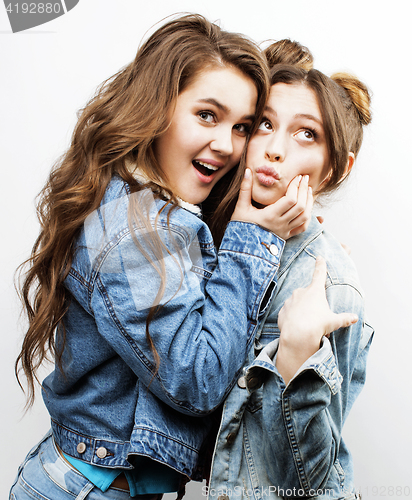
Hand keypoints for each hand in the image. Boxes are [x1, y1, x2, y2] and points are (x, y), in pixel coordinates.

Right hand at [231, 170, 312, 239]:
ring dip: (309, 202)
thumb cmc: (240, 227)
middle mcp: (280, 224)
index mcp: (270, 216)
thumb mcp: (241, 207)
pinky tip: (308, 207)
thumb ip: (245, 189)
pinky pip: (303, 227)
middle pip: (300, 206)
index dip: (295, 186)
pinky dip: (308, 217)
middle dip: (304, 190)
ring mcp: (285, 231)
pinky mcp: (286, 236)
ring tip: (308, 190)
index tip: (297, 177)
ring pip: (305, 216)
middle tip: (305, 179)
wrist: (242, 247)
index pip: (290, 199)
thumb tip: (248, 171)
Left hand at [276, 256, 357, 383]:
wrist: (297, 335)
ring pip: (298, 304)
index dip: (320, 265)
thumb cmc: (317, 325)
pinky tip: (297, 326)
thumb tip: (355, 318)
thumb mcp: (334, 321)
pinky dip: (293, 318)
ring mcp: (290, 300)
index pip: (319, 274)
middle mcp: (301, 292)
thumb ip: (344, 318)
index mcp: (315, 291)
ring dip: (302, 311)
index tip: (319, 257)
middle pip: (309, 294)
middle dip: (313, 304)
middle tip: (317, 317)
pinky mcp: (282, 310)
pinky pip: (289, 313)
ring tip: (308, 325)